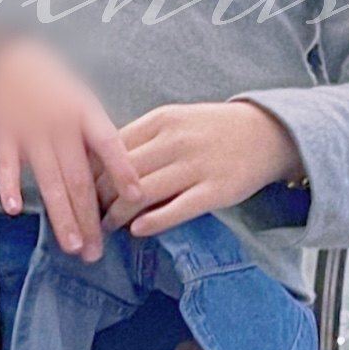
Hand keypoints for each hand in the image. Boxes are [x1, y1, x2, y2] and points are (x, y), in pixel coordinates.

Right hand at [0, 27, 136, 259]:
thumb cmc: (47, 82)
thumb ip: (95, 134)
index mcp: (84, 113)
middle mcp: (60, 126)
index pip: (110, 145)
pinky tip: (15, 211)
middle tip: (98, 252)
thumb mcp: (81, 97)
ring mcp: (30, 133)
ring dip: (61, 217)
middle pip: (79, 179)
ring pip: (49, 182)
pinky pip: (6, 167)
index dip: (124, 171)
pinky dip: (8, 188)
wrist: (0, 59)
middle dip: (90, 219)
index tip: (138, 198)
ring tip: (73, 246)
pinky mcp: (2, 137)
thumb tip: (118, 174)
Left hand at [100, 100, 302, 237]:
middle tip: (89, 214)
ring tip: (108, 226)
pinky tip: (137, 230)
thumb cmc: (213, 129)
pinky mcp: (216, 191)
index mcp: (163, 119)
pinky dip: (153, 222)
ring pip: (144, 193)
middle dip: (100, 197)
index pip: (112, 147)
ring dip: (119, 214)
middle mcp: (177, 140)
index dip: (92, 172)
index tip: (81, 189)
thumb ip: (143, 138)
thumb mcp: (176, 119)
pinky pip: (177, 210)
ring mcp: (197, 166)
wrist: (267, 133)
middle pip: (123, 173)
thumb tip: (101, 163)